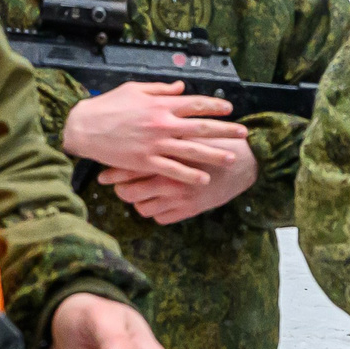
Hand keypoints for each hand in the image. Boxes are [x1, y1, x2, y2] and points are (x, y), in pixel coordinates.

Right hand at [64, 81, 249, 188]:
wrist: (84, 127)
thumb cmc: (107, 106)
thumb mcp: (134, 89)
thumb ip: (161, 89)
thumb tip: (181, 87)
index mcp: (160, 105)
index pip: (195, 103)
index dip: (214, 106)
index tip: (229, 109)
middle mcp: (162, 124)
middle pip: (201, 127)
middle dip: (225, 130)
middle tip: (243, 133)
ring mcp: (155, 144)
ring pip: (191, 150)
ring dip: (214, 154)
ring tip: (232, 158)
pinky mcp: (145, 161)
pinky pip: (172, 170)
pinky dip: (189, 175)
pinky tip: (203, 179)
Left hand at [102, 138, 258, 224]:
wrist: (245, 163)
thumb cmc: (216, 143)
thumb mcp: (190, 131)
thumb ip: (166, 130)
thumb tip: (144, 131)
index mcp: (167, 156)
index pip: (131, 166)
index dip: (114, 172)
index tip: (105, 175)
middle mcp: (170, 178)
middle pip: (130, 192)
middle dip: (122, 191)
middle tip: (121, 187)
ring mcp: (179, 197)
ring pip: (143, 208)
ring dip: (139, 202)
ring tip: (140, 195)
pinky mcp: (189, 210)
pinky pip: (161, 218)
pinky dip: (156, 212)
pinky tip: (159, 203)